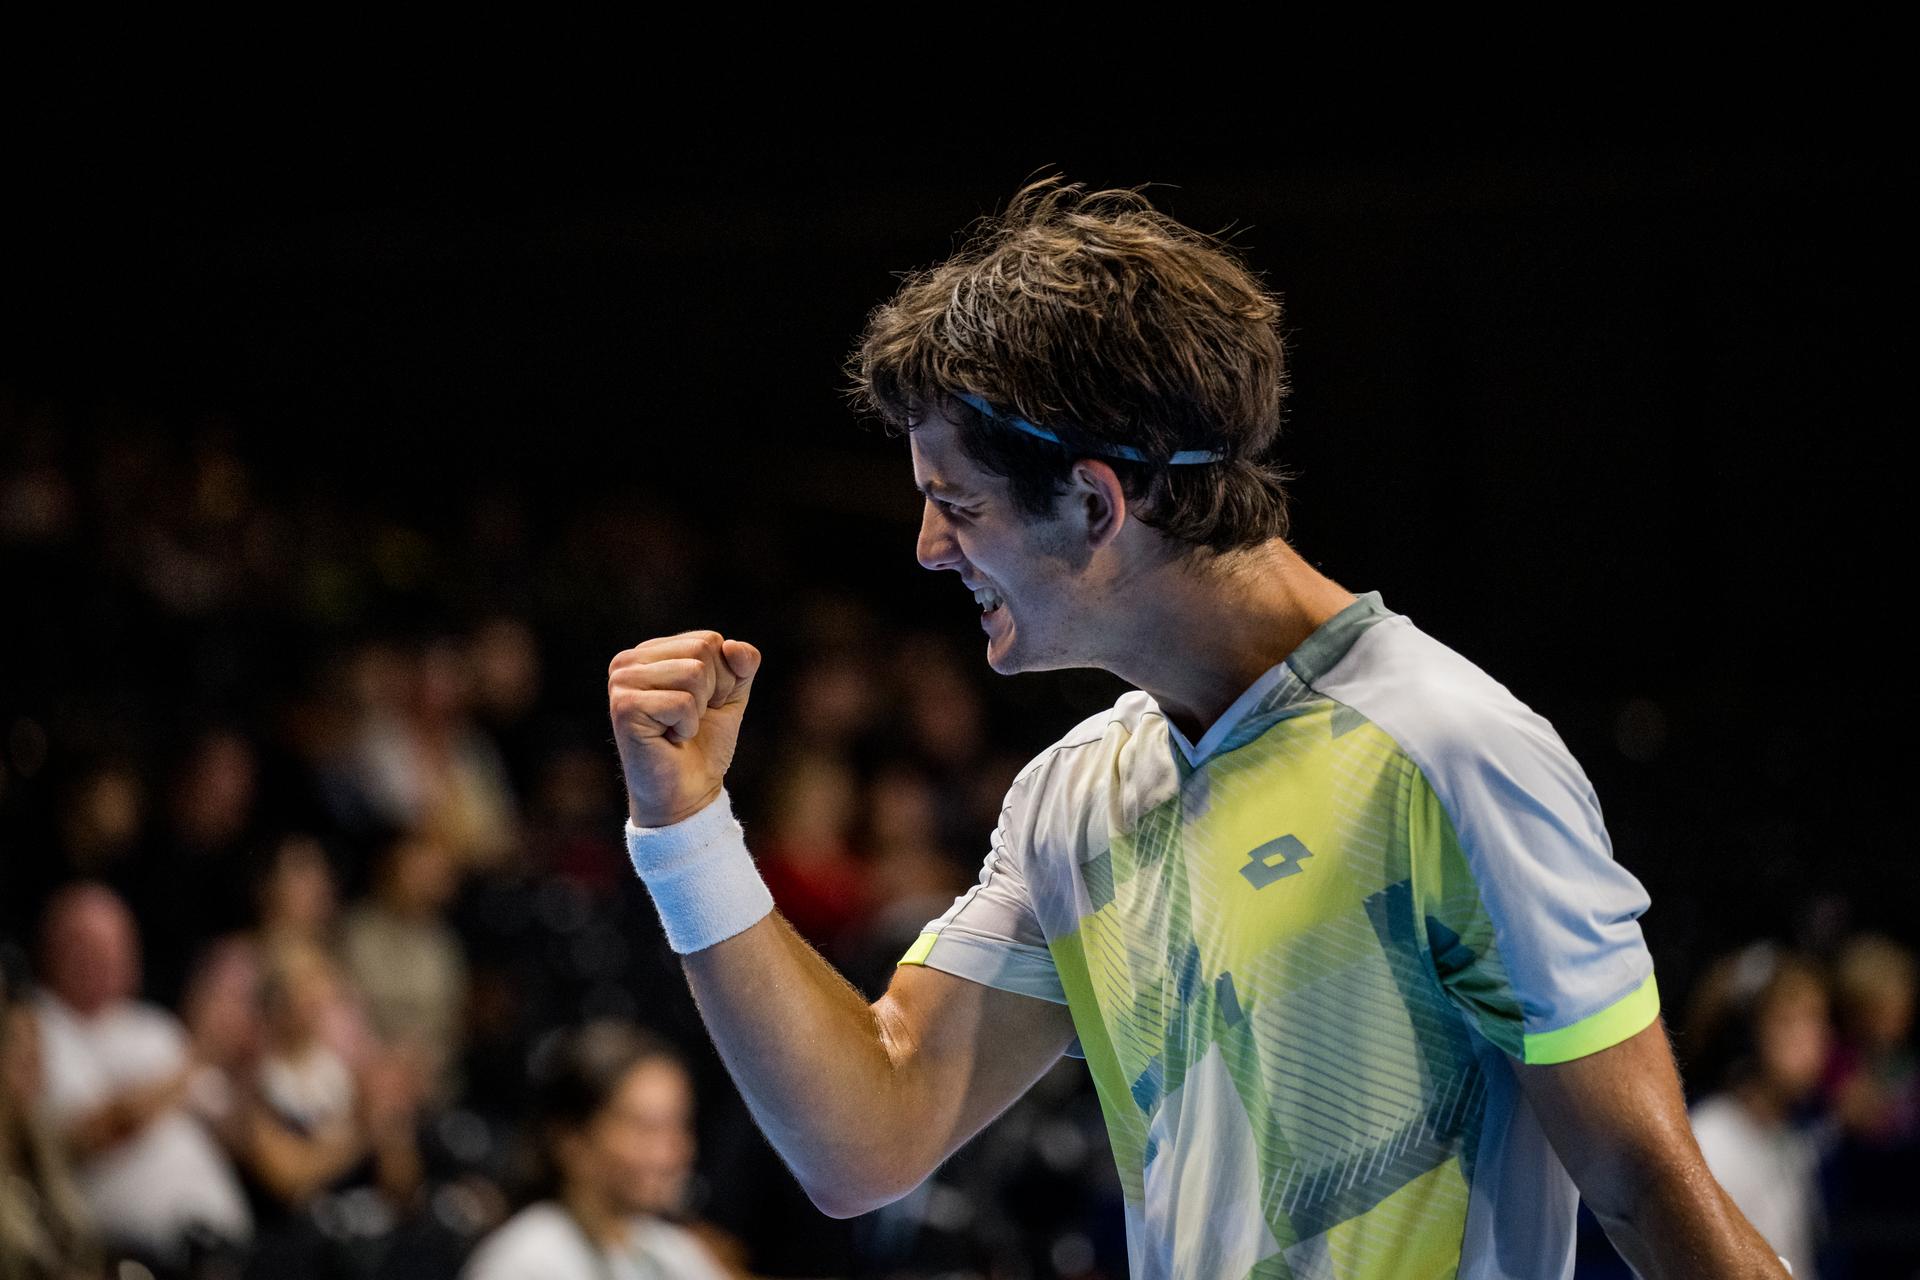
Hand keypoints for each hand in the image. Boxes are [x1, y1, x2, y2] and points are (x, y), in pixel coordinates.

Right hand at [608, 630, 761, 825]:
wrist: (687, 793)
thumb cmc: (704, 743)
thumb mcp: (731, 695)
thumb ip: (741, 664)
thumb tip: (733, 646)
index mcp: (649, 652)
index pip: (708, 640)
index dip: (722, 678)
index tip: (703, 706)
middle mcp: (628, 662)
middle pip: (702, 650)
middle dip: (713, 691)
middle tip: (691, 720)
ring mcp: (621, 683)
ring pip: (695, 673)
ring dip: (699, 710)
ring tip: (678, 729)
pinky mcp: (624, 708)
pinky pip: (683, 702)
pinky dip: (687, 727)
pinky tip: (669, 739)